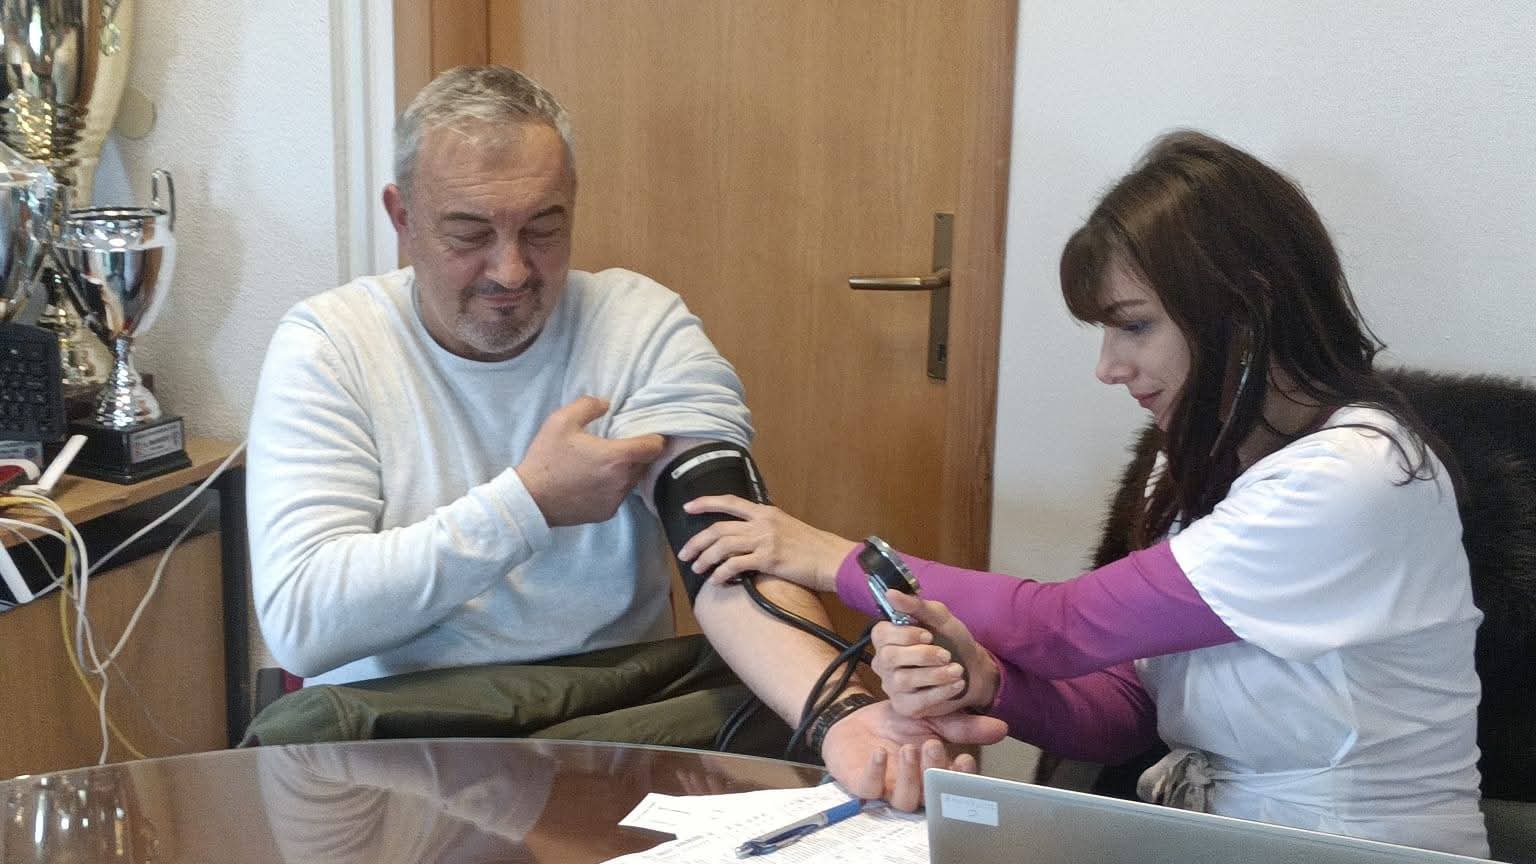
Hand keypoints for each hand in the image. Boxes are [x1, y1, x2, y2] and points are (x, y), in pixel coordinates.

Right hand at [515, 396, 665, 526]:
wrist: (530, 499)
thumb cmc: (546, 458)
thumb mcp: (561, 421)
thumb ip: (588, 405)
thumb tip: (606, 404)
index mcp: (617, 457)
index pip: (654, 447)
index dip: (655, 437)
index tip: (647, 432)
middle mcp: (622, 481)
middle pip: (645, 464)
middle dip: (638, 453)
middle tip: (622, 445)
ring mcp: (615, 500)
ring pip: (632, 481)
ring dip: (626, 471)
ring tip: (606, 463)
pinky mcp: (607, 513)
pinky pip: (618, 496)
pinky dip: (613, 487)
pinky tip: (595, 481)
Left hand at [676, 495, 855, 591]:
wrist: (831, 559)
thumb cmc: (812, 547)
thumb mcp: (787, 527)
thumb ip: (765, 528)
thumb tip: (745, 537)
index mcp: (765, 512)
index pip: (729, 502)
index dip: (705, 503)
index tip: (688, 507)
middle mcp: (762, 523)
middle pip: (718, 528)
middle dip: (697, 541)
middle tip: (684, 554)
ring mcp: (765, 540)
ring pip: (723, 546)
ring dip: (705, 559)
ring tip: (698, 569)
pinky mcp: (768, 559)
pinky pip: (735, 565)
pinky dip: (722, 573)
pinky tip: (717, 581)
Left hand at [820, 700, 1006, 810]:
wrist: (854, 719)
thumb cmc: (897, 724)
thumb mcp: (932, 719)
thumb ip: (962, 726)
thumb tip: (1001, 728)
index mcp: (934, 773)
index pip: (954, 784)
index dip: (960, 777)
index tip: (964, 758)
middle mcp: (914, 786)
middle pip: (932, 795)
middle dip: (935, 772)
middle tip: (932, 745)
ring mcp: (888, 788)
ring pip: (905, 800)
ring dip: (910, 776)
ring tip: (909, 748)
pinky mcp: (861, 783)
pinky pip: (870, 788)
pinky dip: (876, 772)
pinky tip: (879, 754)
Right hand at [872, 592, 1000, 716]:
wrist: (973, 669)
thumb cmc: (952, 641)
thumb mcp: (940, 618)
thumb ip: (916, 606)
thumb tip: (890, 593)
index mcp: (888, 638)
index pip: (880, 634)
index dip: (904, 635)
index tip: (928, 636)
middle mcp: (884, 663)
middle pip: (889, 658)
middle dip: (922, 655)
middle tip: (946, 655)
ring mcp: (893, 687)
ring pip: (903, 680)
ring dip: (935, 674)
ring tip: (957, 670)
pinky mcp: (906, 707)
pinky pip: (917, 701)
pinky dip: (941, 691)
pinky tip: (956, 684)